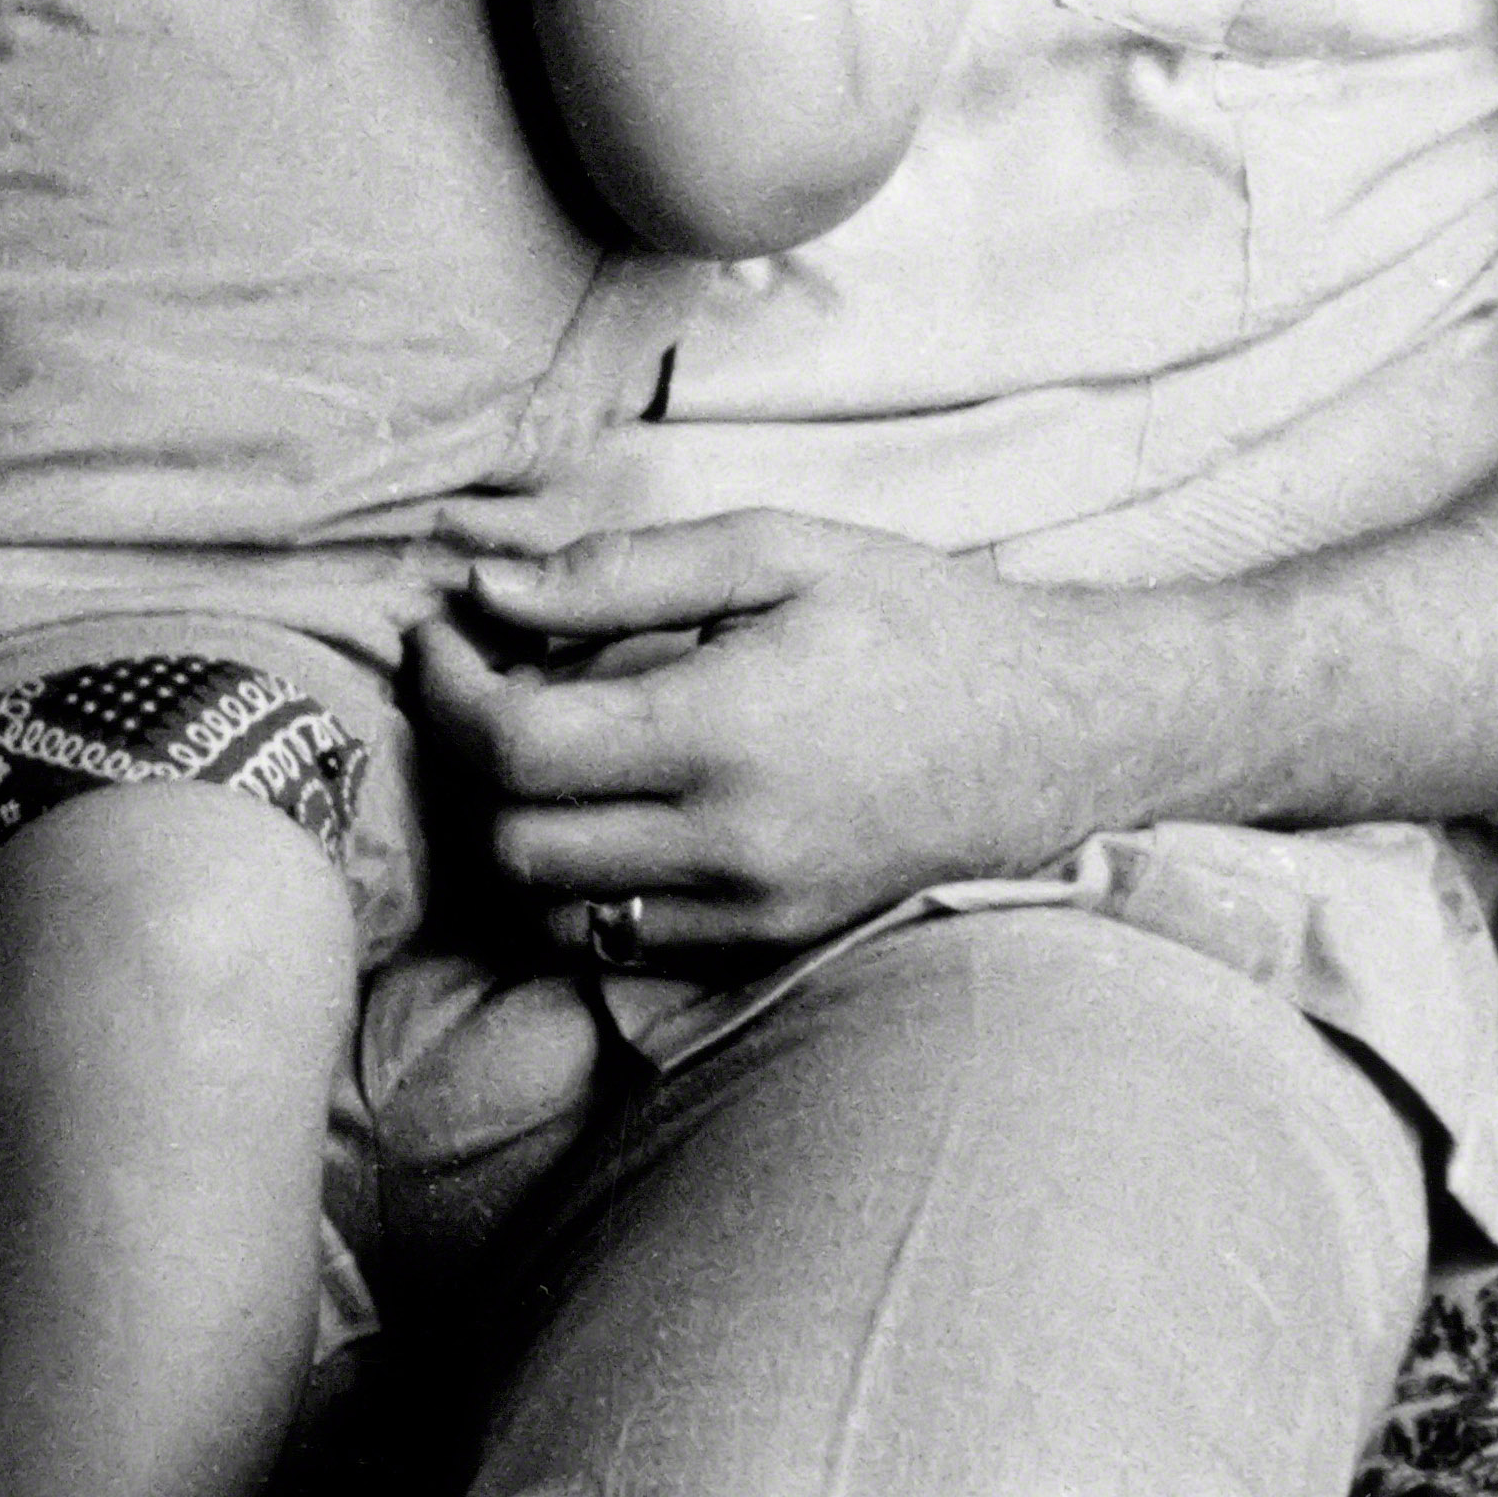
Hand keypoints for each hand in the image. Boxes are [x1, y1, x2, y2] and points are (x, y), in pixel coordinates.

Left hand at [407, 511, 1156, 963]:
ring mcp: (747, 910)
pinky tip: (609, 800)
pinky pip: (619, 938)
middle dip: (471, 758)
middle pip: (512, 840)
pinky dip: (580, 877)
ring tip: (543, 744)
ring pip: (550, 908)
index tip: (445, 633)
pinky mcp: (765, 944)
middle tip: (487, 678)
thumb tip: (487, 591)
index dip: (450, 689)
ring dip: (515, 828)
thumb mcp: (777, 552)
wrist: (1052, 731)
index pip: (514, 747)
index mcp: (722, 731)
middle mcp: (727, 843)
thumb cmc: (915, 619)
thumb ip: (619, 574)